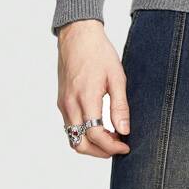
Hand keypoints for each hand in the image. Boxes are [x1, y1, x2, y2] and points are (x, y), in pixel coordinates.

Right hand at [56, 19, 130, 157]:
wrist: (78, 36)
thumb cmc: (99, 52)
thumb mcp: (116, 76)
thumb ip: (120, 105)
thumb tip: (124, 130)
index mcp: (85, 98)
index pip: (95, 135)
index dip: (112, 146)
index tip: (126, 146)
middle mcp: (70, 105)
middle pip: (81, 144)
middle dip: (101, 152)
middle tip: (119, 146)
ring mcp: (63, 104)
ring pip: (73, 138)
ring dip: (91, 145)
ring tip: (111, 138)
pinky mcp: (62, 102)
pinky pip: (70, 127)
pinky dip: (83, 134)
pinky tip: (99, 127)